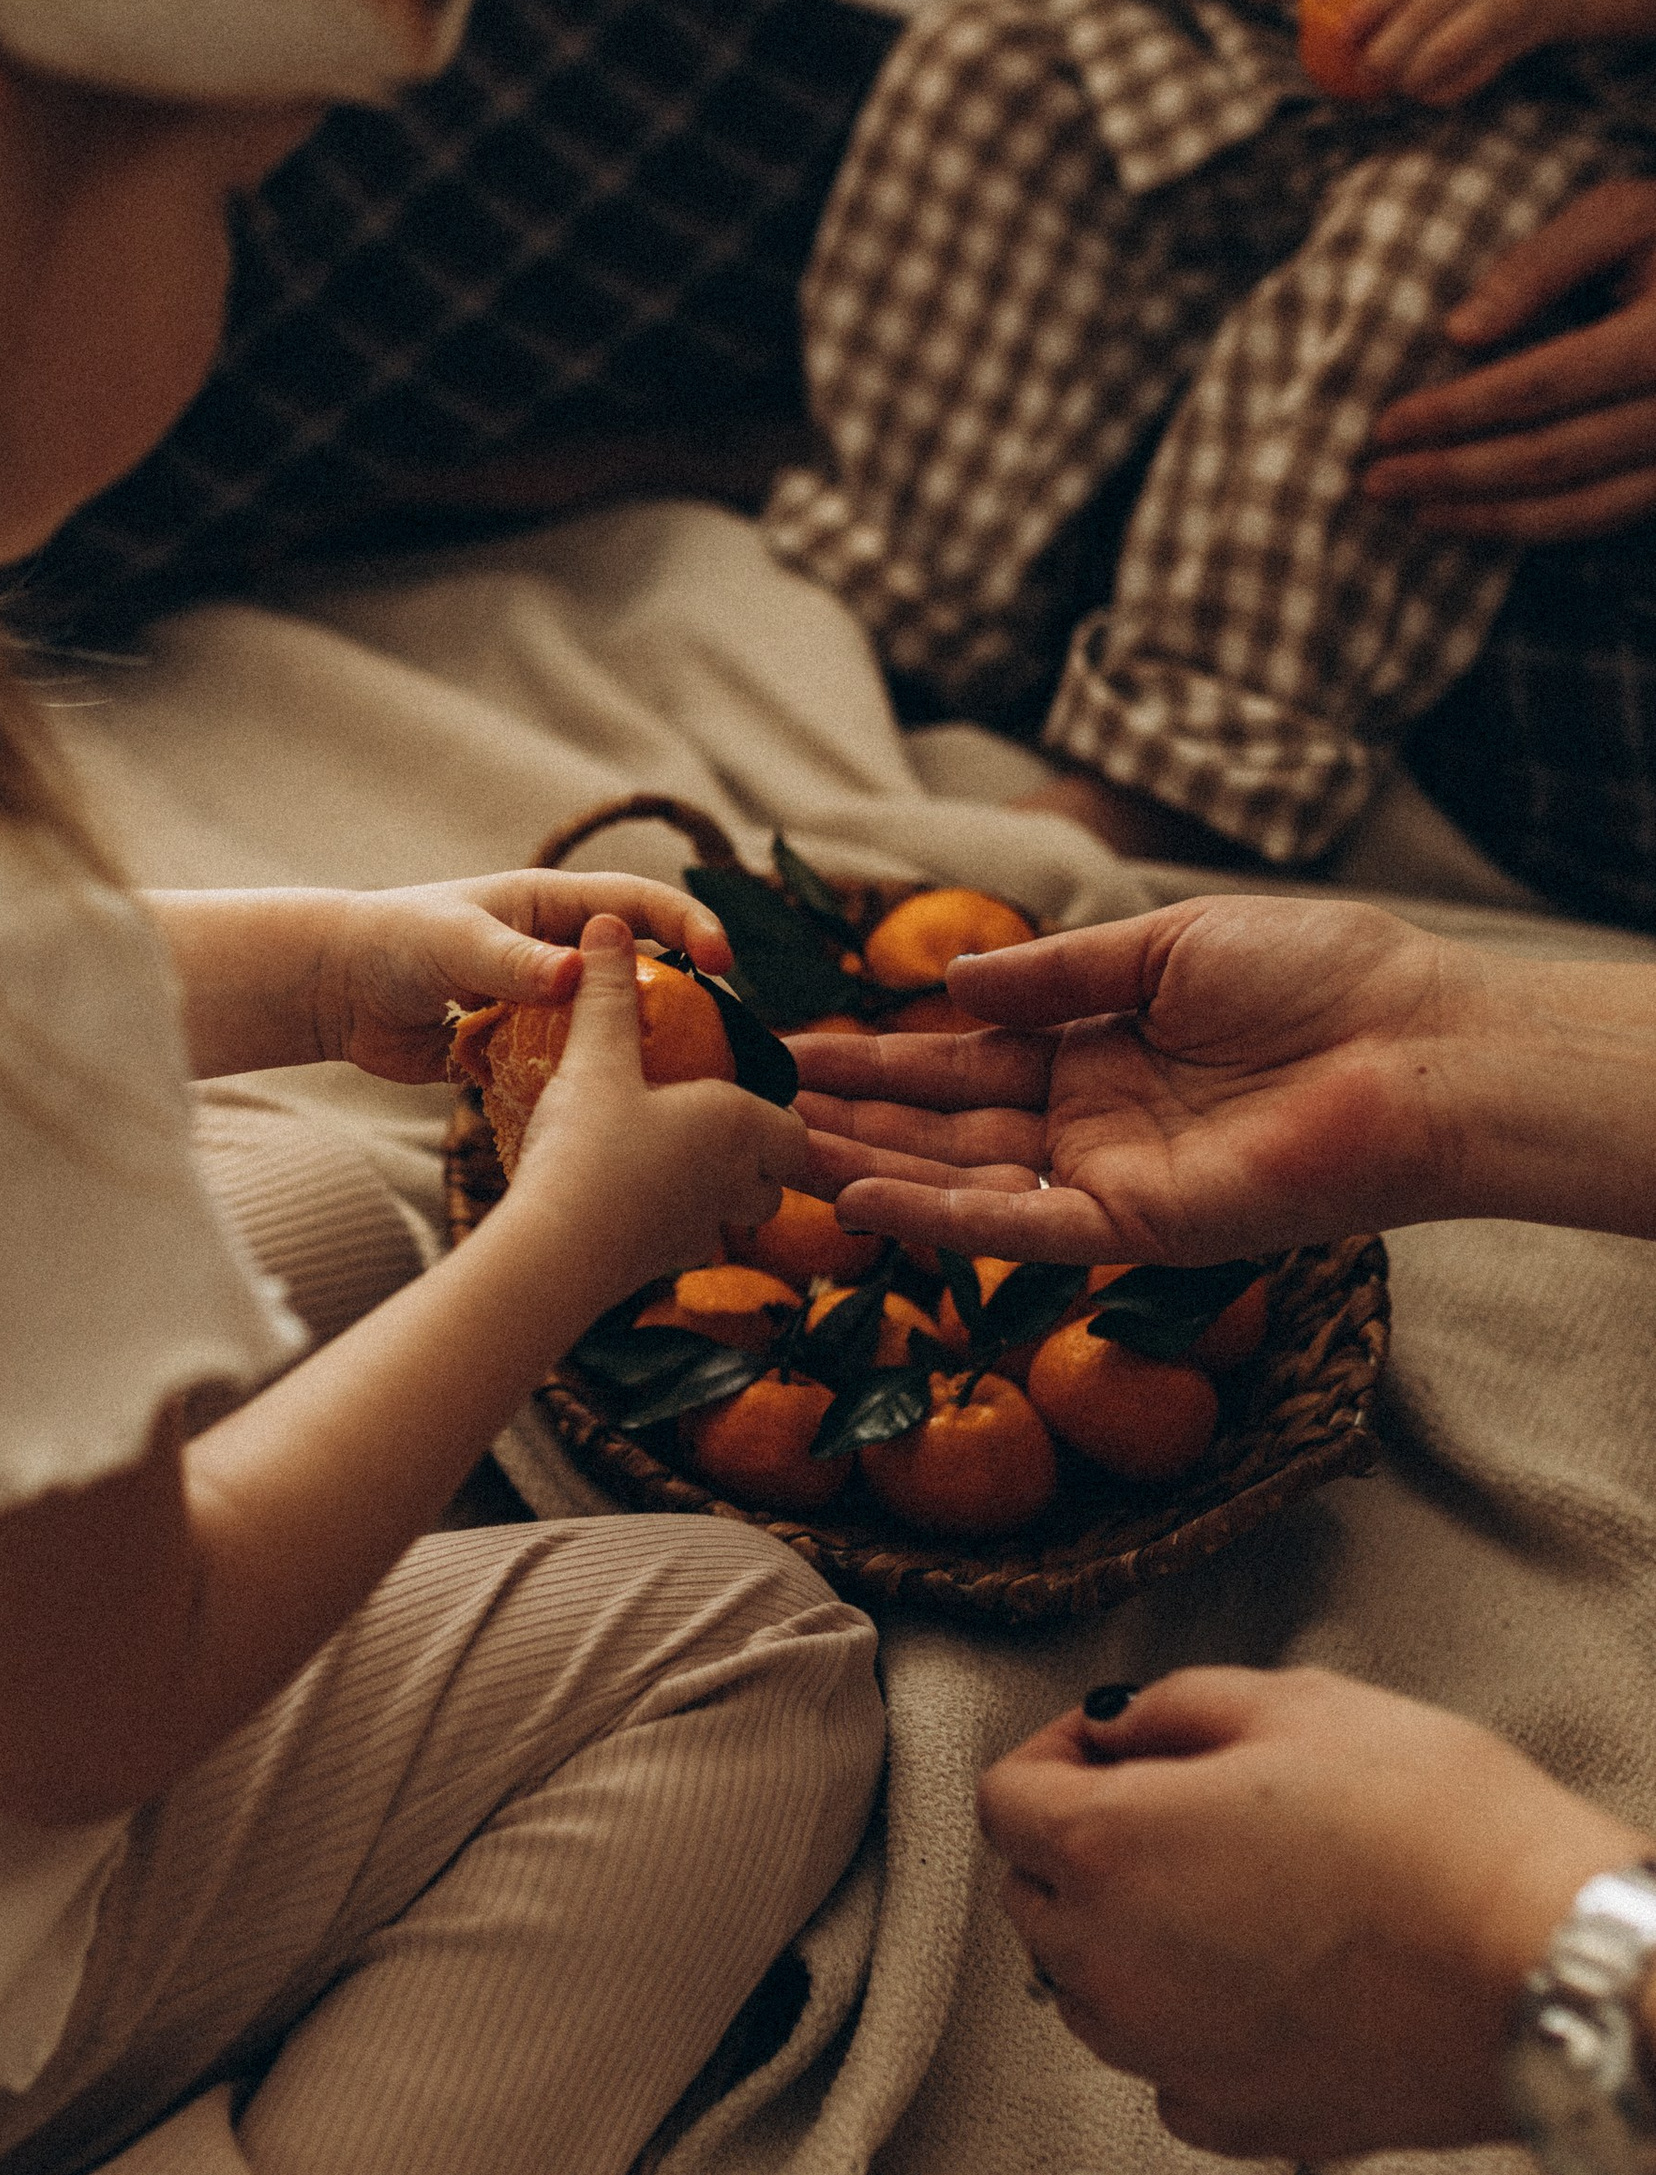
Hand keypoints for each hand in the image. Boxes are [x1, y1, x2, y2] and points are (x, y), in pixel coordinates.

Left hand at [312, 872, 732, 1084]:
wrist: (337, 992)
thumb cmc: (393, 943)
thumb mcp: (454, 943)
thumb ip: (512, 961)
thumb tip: (575, 977)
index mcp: (554, 908)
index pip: (642, 907)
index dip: (691, 927)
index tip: (724, 966)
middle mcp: (559, 954)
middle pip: (643, 974)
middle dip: (685, 1005)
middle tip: (720, 1046)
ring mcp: (544, 1004)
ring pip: (612, 1030)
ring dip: (641, 1058)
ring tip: (678, 1096)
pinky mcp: (522, 1050)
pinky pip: (571, 1071)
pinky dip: (590, 1092)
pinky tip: (612, 1126)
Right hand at [499, 913, 819, 1298]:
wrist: (555, 1250)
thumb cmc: (587, 1147)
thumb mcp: (596, 1056)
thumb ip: (608, 992)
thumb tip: (609, 924)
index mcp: (741, 1125)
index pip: (791, 1125)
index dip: (771, 1111)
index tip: (730, 1092)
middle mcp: (739, 1183)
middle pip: (774, 1173)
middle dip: (753, 1153)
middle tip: (703, 1122)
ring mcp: (707, 1231)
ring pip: (737, 1211)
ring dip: (717, 1189)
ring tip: (667, 1160)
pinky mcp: (669, 1264)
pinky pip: (690, 1239)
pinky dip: (673, 1221)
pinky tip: (628, 1200)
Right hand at [784, 895, 1478, 1262]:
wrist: (1424, 1047)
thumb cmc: (1323, 981)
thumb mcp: (1168, 946)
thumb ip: (1059, 974)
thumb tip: (951, 987)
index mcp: (1101, 1050)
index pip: (964, 1058)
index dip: (880, 1056)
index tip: (793, 1049)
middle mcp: (1094, 1122)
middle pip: (947, 1123)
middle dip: (851, 1114)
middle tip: (749, 1107)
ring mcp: (1112, 1179)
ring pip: (965, 1176)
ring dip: (871, 1165)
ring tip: (775, 1150)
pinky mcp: (1141, 1227)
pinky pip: (1023, 1227)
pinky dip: (939, 1215)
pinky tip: (860, 1198)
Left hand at [979, 1665, 1649, 2157]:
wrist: (1549, 1969)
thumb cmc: (1437, 1825)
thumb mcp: (1300, 1706)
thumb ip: (1174, 1707)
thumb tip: (1117, 1727)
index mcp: (1105, 1851)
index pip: (1004, 1800)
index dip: (1055, 1754)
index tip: (1120, 1745)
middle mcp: (1107, 1968)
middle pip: (1034, 1896)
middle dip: (1082, 1845)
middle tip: (1185, 1807)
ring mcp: (1165, 2057)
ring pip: (1089, 1989)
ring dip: (1127, 1937)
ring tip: (1239, 1893)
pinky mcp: (1236, 2122)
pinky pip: (1166, 2062)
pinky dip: (1191, 2022)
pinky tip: (1272, 1978)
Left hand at [1340, 0, 1648, 104]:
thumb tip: (1344, 15)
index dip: (1365, 11)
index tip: (1344, 35)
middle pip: (1416, 19)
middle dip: (1383, 53)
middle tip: (1365, 69)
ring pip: (1441, 51)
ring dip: (1410, 76)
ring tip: (1394, 83)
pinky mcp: (1519, 34)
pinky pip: (1470, 73)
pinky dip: (1441, 89)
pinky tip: (1424, 91)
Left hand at [1362, 173, 1655, 542]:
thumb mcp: (1620, 216)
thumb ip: (1541, 265)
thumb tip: (1459, 332)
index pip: (1545, 384)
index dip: (1461, 411)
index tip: (1385, 425)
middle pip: (1554, 456)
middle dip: (1455, 474)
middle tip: (1372, 482)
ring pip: (1581, 507)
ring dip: (1488, 517)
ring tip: (1413, 511)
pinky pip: (1606, 516)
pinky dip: (1536, 526)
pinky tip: (1477, 517)